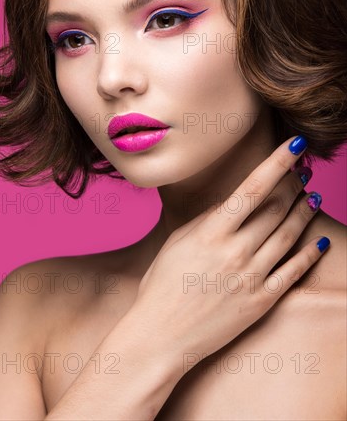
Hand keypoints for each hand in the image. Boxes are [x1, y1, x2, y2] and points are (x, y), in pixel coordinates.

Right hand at [131, 136, 328, 366]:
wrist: (161, 335)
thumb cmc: (162, 285)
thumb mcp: (178, 241)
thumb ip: (208, 219)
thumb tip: (234, 203)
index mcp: (212, 232)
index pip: (252, 188)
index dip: (277, 163)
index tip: (295, 145)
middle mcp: (236, 251)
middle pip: (276, 208)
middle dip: (294, 184)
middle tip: (303, 171)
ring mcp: (251, 277)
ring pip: (288, 235)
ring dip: (305, 212)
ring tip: (314, 196)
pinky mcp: (261, 301)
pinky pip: (293, 272)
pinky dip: (310, 254)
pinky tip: (320, 241)